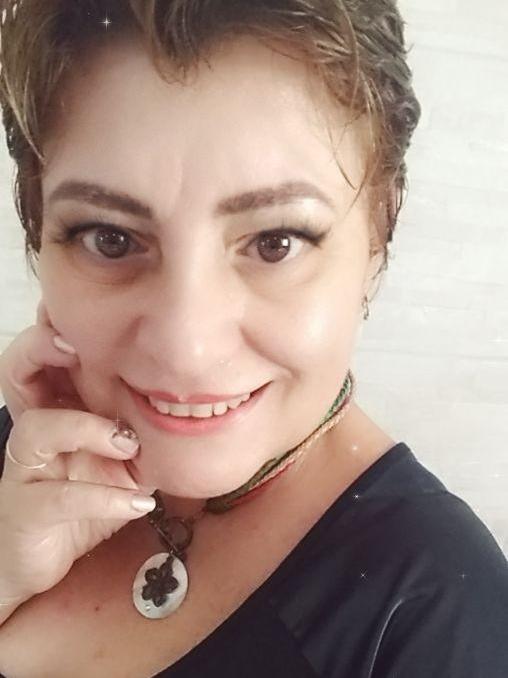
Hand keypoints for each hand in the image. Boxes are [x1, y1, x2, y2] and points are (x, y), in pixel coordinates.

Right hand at [0, 301, 155, 614]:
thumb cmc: (84, 501)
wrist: (44, 561)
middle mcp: (37, 432)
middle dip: (41, 349)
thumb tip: (196, 403)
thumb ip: (142, 429)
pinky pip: (55, 498)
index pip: (51, 356)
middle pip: (19, 373)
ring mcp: (26, 471)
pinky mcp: (26, 511)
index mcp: (60, 410)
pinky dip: (102, 497)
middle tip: (78, 346)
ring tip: (127, 444)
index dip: (62, 328)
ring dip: (86, 428)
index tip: (96, 313)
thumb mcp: (121, 460)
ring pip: (35, 430)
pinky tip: (137, 501)